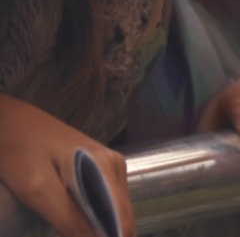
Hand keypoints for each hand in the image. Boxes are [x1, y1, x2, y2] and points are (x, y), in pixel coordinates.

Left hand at [0, 94, 133, 236]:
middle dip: (104, 233)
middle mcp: (115, 164)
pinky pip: (105, 200)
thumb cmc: (21, 150)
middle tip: (71, 232)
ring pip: (113, 209)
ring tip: (74, 230)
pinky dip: (94, 216)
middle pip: (121, 215)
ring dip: (99, 227)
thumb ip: (68, 218)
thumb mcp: (38, 190)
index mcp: (106, 168)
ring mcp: (108, 164)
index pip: (122, 220)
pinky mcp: (99, 166)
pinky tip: (76, 221)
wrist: (12, 121)